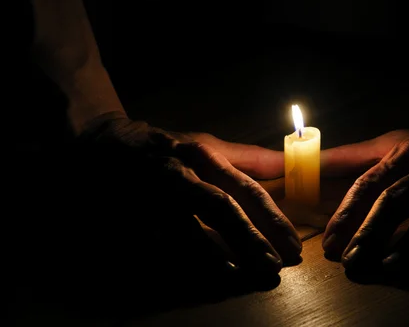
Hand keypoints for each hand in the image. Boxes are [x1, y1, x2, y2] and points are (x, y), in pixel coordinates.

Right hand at [77, 112, 299, 275]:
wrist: (105, 144)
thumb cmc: (167, 148)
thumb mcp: (206, 145)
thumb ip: (248, 159)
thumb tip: (288, 163)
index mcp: (204, 157)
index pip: (244, 188)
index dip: (270, 217)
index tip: (293, 243)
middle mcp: (180, 175)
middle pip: (219, 206)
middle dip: (248, 237)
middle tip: (274, 265)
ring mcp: (153, 196)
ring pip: (185, 227)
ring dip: (214, 253)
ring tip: (241, 274)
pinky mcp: (129, 215)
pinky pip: (154, 241)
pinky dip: (176, 258)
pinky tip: (194, 274)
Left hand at [320, 109, 408, 270]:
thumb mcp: (392, 142)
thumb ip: (353, 157)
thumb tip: (308, 164)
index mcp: (402, 150)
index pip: (369, 181)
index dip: (348, 212)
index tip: (329, 240)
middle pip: (397, 197)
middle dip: (372, 230)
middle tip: (350, 259)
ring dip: (408, 242)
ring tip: (384, 265)